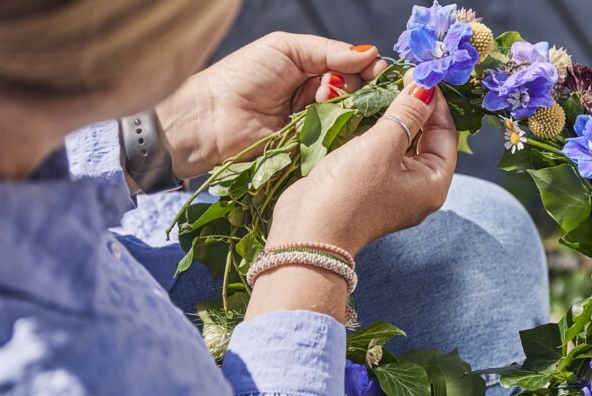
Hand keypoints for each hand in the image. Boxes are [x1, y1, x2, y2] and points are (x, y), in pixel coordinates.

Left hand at [157, 33, 386, 178]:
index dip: (368, 69)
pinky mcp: (311, 150)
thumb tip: (369, 53)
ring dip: (348, 109)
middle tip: (349, 88)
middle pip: (357, 92)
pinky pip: (336, 141)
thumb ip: (328, 50)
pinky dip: (342, 134)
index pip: (353, 67)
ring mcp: (315, 125)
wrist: (211, 118)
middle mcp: (317, 97)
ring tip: (333, 104)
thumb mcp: (286, 49)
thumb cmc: (241, 76)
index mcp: (312, 69)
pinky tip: (342, 127)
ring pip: (350, 117)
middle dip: (359, 88)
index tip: (379, 71)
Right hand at [245, 76, 457, 321]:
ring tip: (380, 88)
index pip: (446, 133)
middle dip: (413, 106)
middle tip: (398, 77)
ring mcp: (392, 189)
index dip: (434, 101)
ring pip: (400, 143)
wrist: (308, 233)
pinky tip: (363, 110)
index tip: (419, 73)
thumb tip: (426, 86)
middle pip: (425, 137)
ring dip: (391, 116)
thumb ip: (406, 113)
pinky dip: (374, 131)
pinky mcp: (367, 186)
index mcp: (433, 184)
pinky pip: (379, 152)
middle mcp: (417, 188)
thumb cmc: (350, 192)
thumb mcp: (383, 146)